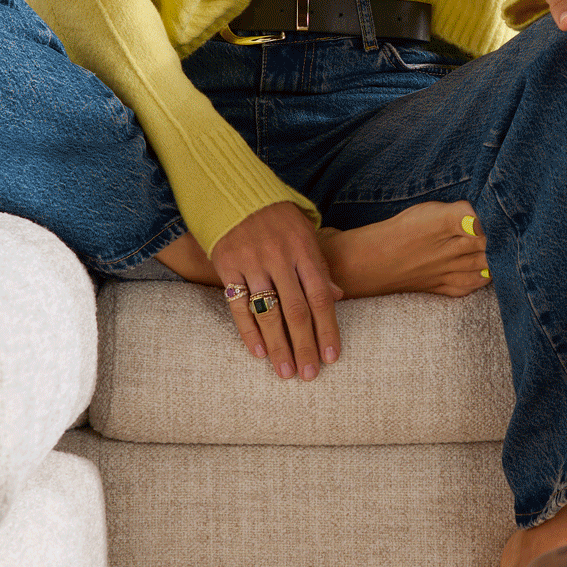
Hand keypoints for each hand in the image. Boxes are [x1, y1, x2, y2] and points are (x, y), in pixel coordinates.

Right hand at [214, 200, 343, 381]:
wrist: (234, 191)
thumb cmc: (278, 216)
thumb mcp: (306, 233)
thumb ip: (320, 266)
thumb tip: (339, 297)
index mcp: (304, 250)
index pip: (320, 297)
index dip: (327, 329)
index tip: (332, 357)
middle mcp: (279, 258)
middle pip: (296, 311)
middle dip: (304, 346)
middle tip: (309, 375)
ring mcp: (252, 263)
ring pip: (268, 313)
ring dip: (278, 346)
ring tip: (286, 371)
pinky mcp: (227, 267)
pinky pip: (238, 306)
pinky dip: (248, 331)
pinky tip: (258, 352)